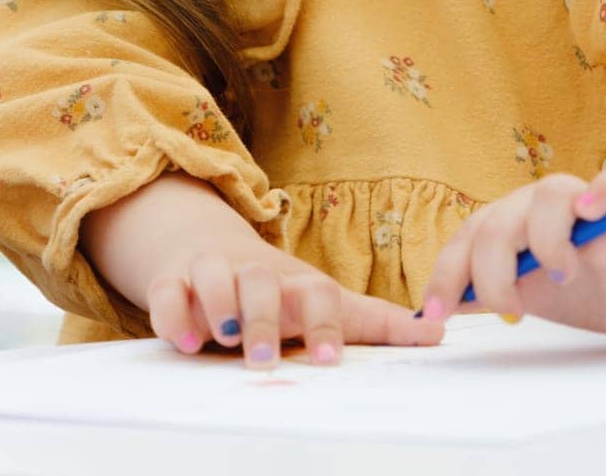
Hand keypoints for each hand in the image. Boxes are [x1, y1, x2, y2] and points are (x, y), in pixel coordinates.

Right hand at [146, 238, 445, 368]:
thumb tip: (439, 332)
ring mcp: (213, 273)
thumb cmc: (280, 289)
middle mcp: (256, 272)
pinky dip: (171, 313)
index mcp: (297, 282)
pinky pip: (167, 292)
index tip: (329, 359)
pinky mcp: (174, 281)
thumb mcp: (328, 302)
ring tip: (223, 339)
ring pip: (215, 278)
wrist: (213, 247)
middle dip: (264, 319)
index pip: (317, 293)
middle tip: (265, 359)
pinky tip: (181, 339)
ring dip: (219, 307)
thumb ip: (377, 322)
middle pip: (262, 283)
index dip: (324, 324)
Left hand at [418, 166, 605, 343]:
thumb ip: (484, 291)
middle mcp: (541, 204)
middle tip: (512, 310)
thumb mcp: (526, 295)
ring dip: (546, 240)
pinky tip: (591, 213)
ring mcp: (585, 200)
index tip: (436, 313)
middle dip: (493, 274)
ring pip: (550, 195)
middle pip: (501, 223)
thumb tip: (432, 309)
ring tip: (560, 275)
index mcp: (511, 222)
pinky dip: (602, 191)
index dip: (449, 272)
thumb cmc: (581, 289)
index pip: (469, 237)